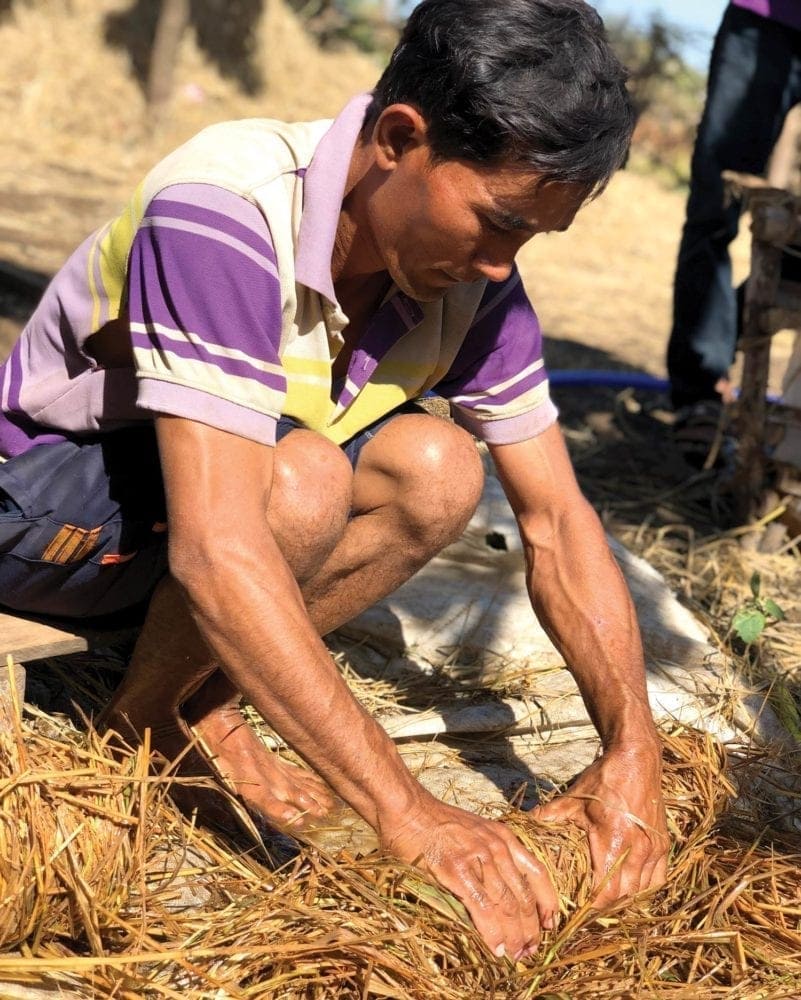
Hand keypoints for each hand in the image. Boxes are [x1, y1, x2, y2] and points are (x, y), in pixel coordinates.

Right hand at [383, 798, 557, 960]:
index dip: (547, 903)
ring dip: (514, 936)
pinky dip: (492, 933)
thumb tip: (499, 891)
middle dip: (531, 928)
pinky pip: (483, 908)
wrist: (408, 809)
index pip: (537, 873)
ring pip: (507, 906)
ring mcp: (478, 859)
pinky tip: (496, 947)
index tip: (550, 924)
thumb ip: (489, 856)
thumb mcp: (474, 831)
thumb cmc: (437, 822)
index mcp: (503, 837)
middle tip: (530, 950)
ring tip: (515, 955)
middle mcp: (497, 847)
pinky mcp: (458, 871)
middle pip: (524, 896)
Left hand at [530, 744, 667, 907]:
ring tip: (607, 895)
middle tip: (588, 901)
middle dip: (606, 904)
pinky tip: (630, 883)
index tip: (577, 904)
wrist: (636, 760)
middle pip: (623, 896)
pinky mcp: (663, 844)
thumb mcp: (573, 797)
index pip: (605, 891)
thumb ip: (550, 815)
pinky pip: (657, 878)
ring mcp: (653, 849)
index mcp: (612, 841)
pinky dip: (644, 886)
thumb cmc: (603, 779)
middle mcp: (637, 850)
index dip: (591, 904)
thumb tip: (525, 824)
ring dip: (625, 897)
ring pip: (641, 891)